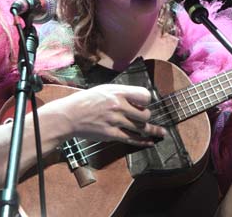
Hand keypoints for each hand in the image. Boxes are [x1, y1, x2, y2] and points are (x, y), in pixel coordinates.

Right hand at [52, 84, 166, 146]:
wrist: (69, 116)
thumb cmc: (87, 101)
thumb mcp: (104, 90)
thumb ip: (121, 93)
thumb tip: (138, 98)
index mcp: (117, 92)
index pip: (144, 95)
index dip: (147, 101)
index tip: (144, 104)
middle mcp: (118, 106)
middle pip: (145, 114)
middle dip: (146, 117)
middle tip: (143, 118)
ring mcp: (115, 121)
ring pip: (140, 127)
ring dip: (151, 130)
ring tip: (161, 132)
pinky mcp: (111, 134)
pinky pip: (132, 139)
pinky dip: (143, 142)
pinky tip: (150, 142)